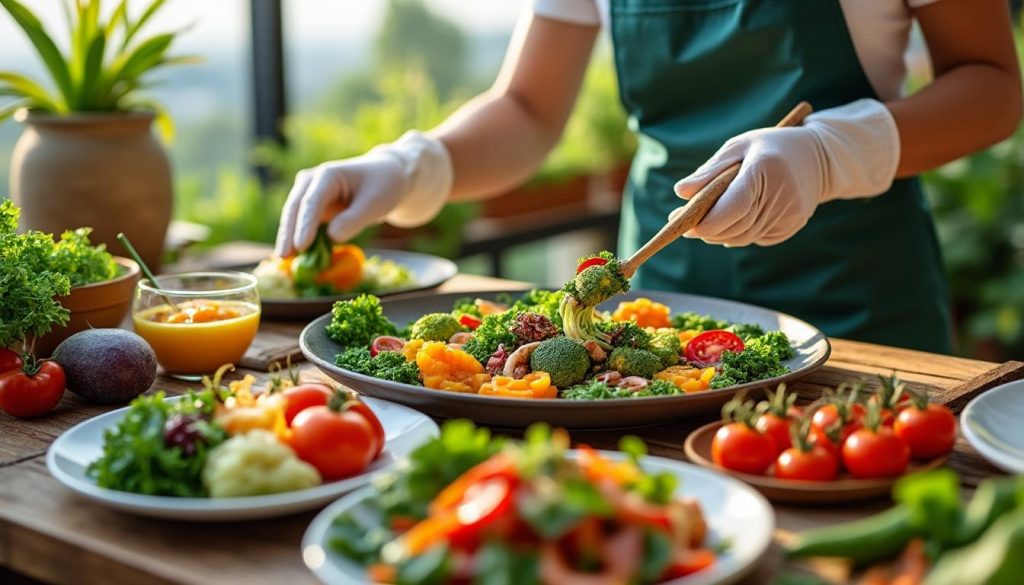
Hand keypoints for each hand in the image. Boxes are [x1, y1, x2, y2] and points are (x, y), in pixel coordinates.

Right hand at [275, 153, 407, 257]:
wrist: (384, 179)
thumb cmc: (382, 187)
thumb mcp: (374, 203)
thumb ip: (354, 220)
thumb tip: (332, 237)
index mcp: (328, 175)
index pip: (312, 202)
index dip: (305, 225)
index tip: (301, 246)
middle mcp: (312, 182)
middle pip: (295, 208)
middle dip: (289, 233)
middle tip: (283, 256)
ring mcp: (308, 194)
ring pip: (293, 218)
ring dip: (289, 238)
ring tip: (284, 260)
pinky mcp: (311, 209)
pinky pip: (301, 226)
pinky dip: (298, 240)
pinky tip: (294, 258)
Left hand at [672, 99, 899, 246]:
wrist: (819, 158)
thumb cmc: (770, 147)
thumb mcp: (739, 147)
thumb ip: (709, 171)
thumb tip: (680, 192)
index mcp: (765, 170)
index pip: (731, 208)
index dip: (704, 221)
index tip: (681, 218)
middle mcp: (781, 196)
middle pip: (732, 227)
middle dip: (704, 228)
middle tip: (684, 221)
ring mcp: (789, 215)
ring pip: (741, 237)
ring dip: (718, 233)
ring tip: (704, 221)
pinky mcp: (791, 227)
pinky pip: (754, 238)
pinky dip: (737, 232)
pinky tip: (733, 219)